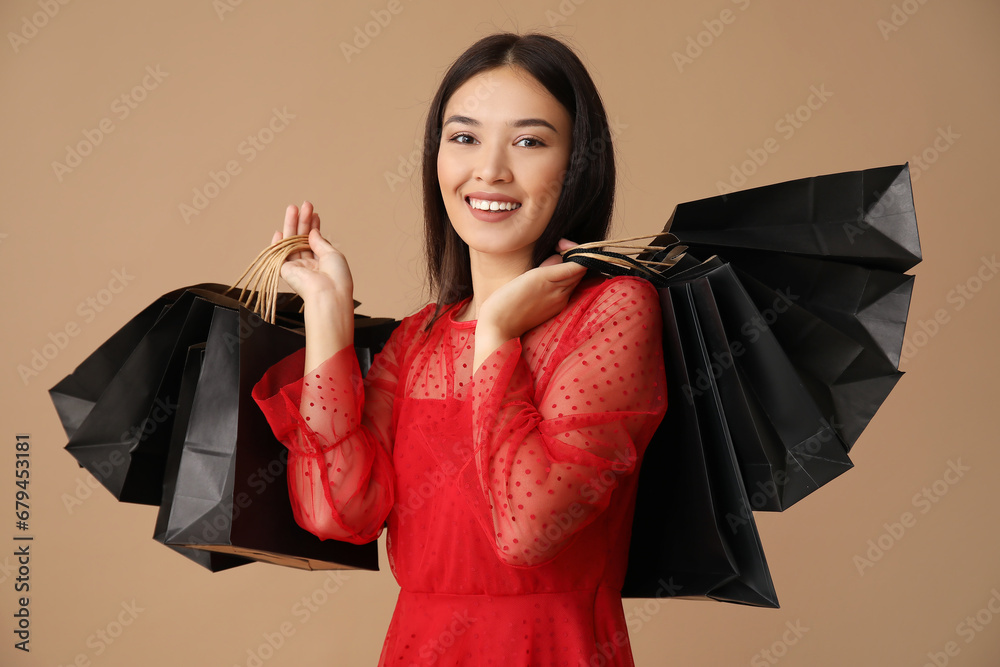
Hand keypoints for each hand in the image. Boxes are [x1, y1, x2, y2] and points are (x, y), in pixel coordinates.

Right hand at [270, 201, 353, 309]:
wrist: (328, 293)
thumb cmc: (337, 276)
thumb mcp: (333, 254)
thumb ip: (320, 242)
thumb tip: (312, 231)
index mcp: (323, 262)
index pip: (316, 241)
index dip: (314, 226)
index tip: (315, 214)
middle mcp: (310, 265)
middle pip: (303, 239)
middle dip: (304, 221)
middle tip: (305, 205)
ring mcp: (298, 267)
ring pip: (292, 242)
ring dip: (292, 225)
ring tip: (293, 208)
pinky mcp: (286, 271)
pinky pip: (280, 254)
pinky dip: (278, 243)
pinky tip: (279, 231)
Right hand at [473, 239, 585, 367]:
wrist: (499, 326)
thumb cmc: (505, 299)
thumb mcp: (526, 275)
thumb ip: (547, 265)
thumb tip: (560, 257)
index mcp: (550, 278)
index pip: (579, 263)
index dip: (575, 250)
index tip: (560, 244)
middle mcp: (559, 291)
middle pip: (579, 271)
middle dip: (574, 258)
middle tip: (558, 249)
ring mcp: (559, 302)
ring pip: (574, 281)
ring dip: (570, 271)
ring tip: (553, 263)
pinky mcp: (555, 309)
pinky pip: (567, 291)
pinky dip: (565, 282)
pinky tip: (550, 279)